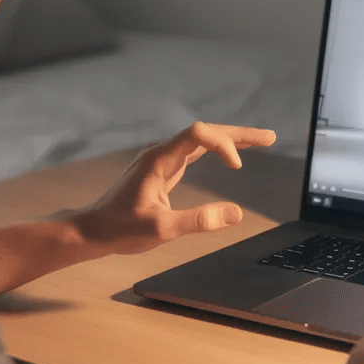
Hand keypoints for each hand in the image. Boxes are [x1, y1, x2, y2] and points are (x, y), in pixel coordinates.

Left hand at [71, 122, 276, 254]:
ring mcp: (161, 160)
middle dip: (238, 134)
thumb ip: (198, 221)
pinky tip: (230, 156)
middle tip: (271, 138)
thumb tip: (236, 214)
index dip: (222, 144)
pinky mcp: (162, 170)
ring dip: (230, 140)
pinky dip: (216, 151)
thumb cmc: (120, 230)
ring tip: (262, 142)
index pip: (198, 135)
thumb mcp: (162, 229)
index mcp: (159, 160)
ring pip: (201, 141)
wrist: (92, 231)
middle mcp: (161, 153)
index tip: (237, 169)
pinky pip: (194, 152)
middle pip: (205, 133)